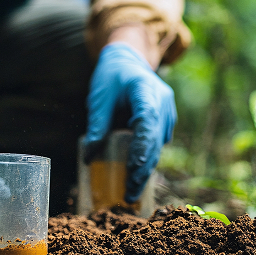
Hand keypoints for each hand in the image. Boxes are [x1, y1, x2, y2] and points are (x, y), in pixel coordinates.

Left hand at [84, 43, 176, 202]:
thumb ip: (97, 125)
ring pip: (158, 145)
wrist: (128, 61)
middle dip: (143, 168)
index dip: (142, 146)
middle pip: (155, 140)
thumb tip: (88, 158)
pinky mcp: (164, 121)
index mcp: (145, 90)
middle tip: (129, 193)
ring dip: (146, 169)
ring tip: (132, 193)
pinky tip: (136, 178)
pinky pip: (157, 143)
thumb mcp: (99, 98)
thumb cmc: (111, 77)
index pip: (147, 121)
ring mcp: (166, 112)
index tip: (134, 168)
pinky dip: (147, 159)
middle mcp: (162, 102)